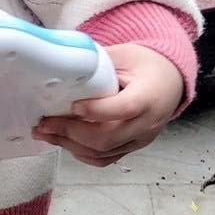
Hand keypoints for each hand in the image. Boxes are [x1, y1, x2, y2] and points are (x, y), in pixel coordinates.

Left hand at [31, 43, 184, 166]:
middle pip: (107, 138)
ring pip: (103, 152)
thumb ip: (96, 64)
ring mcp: (140, 139)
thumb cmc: (145, 64)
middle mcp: (147, 123)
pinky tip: (64, 142)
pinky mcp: (132, 147)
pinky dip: (82, 154)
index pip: (124, 108)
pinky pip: (106, 159)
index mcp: (148, 96)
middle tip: (44, 124)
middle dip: (70, 132)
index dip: (96, 111)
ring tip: (45, 133)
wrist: (170, 80)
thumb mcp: (123, 55)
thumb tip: (61, 68)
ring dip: (70, 145)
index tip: (71, 106)